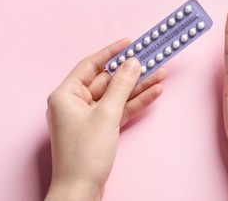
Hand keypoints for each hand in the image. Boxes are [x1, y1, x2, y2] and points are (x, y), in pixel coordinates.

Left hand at [45, 38, 164, 200]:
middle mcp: (76, 102)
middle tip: (152, 59)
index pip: (91, 65)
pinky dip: (136, 102)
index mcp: (66, 94)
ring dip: (139, 86)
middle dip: (132, 72)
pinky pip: (121, 109)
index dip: (111, 52)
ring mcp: (90, 116)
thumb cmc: (86, 153)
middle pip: (108, 80)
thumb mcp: (106, 114)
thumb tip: (133, 63)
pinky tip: (154, 92)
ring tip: (161, 74)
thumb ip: (121, 86)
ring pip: (118, 95)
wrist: (82, 190)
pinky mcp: (102, 128)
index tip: (129, 42)